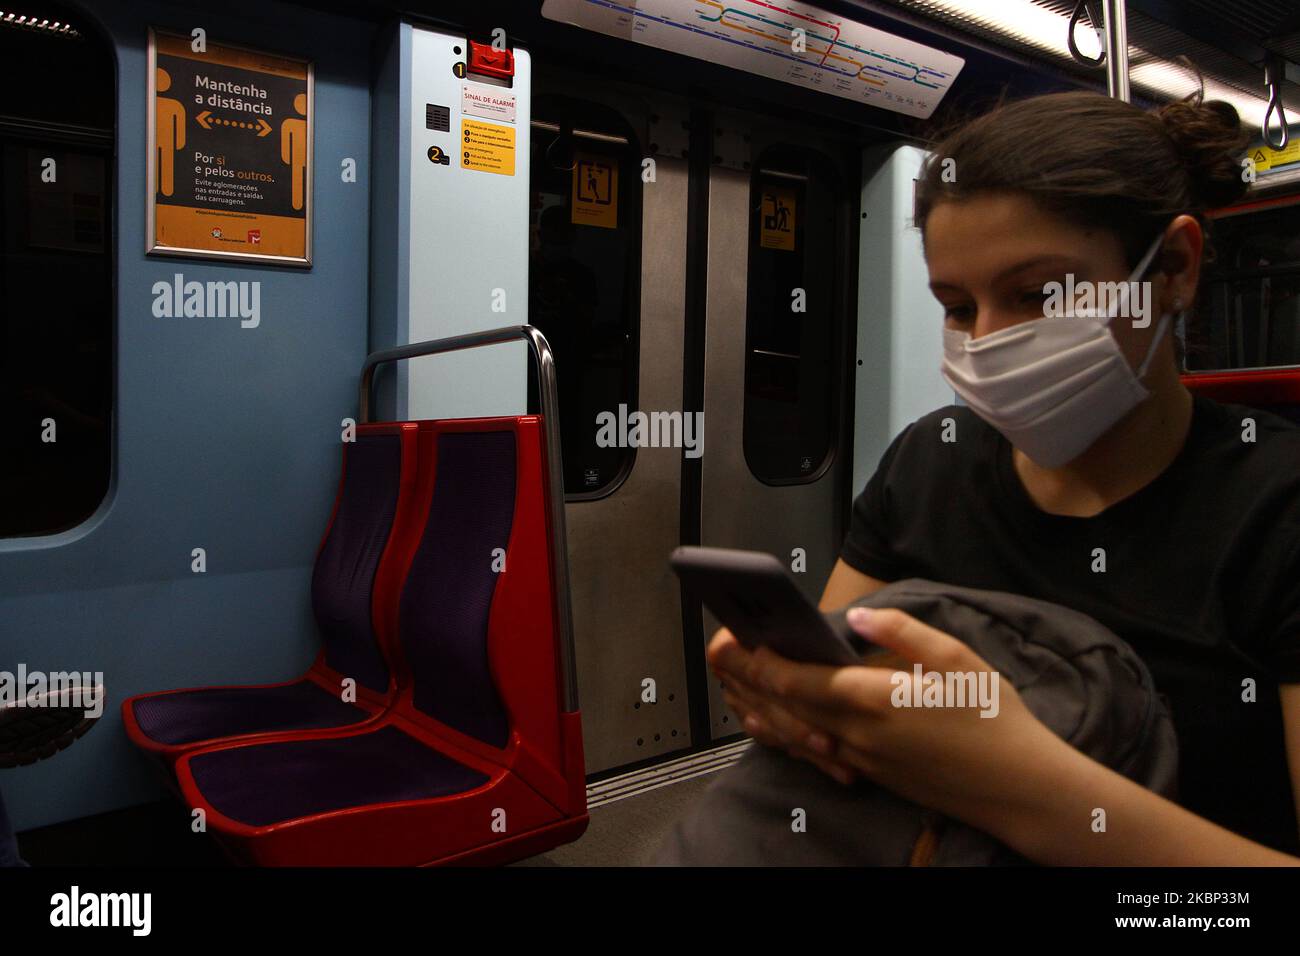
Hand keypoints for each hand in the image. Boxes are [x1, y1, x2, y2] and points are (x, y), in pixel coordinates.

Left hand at [731, 607, 1068, 840]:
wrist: (1018, 789)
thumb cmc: (994, 720)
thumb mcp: (957, 660)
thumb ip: (902, 632)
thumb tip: (858, 616)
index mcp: (874, 699)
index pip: (795, 679)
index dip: (757, 659)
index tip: (734, 636)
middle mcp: (856, 734)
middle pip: (783, 704)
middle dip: (745, 677)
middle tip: (717, 653)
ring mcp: (860, 759)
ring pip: (792, 732)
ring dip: (757, 706)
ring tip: (731, 683)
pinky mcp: (869, 775)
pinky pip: (811, 751)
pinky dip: (782, 734)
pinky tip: (769, 723)